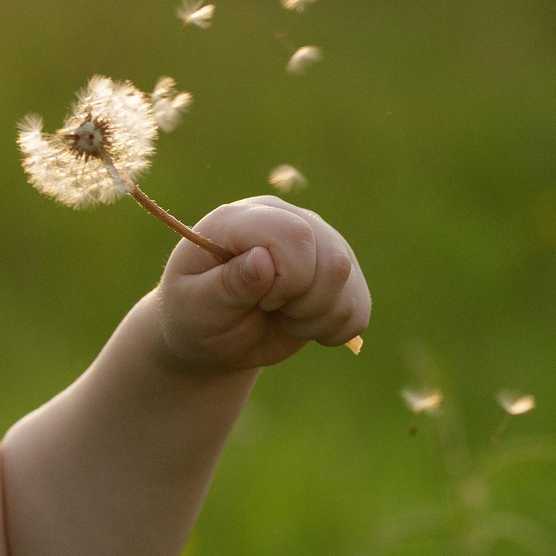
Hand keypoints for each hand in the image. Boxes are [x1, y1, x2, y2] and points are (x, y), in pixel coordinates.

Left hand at [142, 196, 369, 376]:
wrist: (212, 337)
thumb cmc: (194, 317)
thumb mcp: (195, 308)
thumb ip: (225, 285)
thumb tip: (262, 260)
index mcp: (242, 219)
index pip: (295, 235)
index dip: (287, 280)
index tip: (258, 301)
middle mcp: (286, 219)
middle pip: (332, 259)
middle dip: (303, 304)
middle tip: (268, 310)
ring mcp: (318, 242)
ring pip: (349, 281)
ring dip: (317, 318)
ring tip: (282, 318)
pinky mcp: (339, 273)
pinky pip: (360, 307)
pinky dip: (334, 329)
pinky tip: (301, 324)